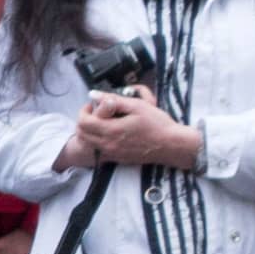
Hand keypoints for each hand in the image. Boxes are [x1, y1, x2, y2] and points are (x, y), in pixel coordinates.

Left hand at [72, 87, 199, 169]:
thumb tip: (94, 94)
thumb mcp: (137, 106)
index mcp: (111, 130)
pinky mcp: (117, 159)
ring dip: (89, 131)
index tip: (92, 105)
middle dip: (84, 120)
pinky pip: (98, 150)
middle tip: (95, 112)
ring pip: (88, 143)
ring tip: (102, 122)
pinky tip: (110, 133)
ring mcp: (112, 153)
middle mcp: (108, 144)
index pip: (83, 122)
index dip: (84, 111)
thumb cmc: (158, 124)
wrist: (172, 145)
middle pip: (81, 133)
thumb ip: (114, 100)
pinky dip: (97, 141)